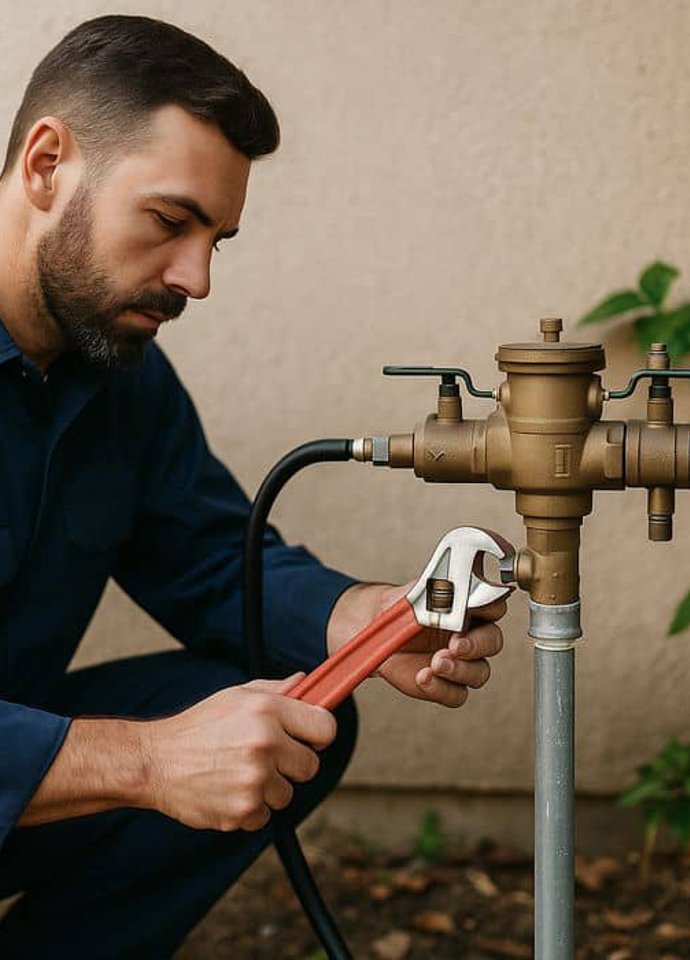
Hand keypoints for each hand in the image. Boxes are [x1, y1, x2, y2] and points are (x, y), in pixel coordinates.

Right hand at [143, 675, 335, 831]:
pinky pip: (265, 815)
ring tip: (239, 772)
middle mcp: (265, 744)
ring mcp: (254, 780)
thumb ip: (276, 690)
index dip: (318, 734)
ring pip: (287, 793)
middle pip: (310, 766)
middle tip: (266, 757)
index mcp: (267, 711)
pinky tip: (228, 789)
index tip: (308, 738)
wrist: (155, 761)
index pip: (325, 728)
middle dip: (292, 763)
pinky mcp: (242, 811)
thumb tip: (306, 683)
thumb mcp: (236, 696)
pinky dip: (250, 808)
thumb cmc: (198, 726)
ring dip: (269, 787)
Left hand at [327, 582, 505, 707]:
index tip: (470, 612)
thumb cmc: (398, 610)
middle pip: (492, 642)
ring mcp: (461, 663)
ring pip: (479, 672)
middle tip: (454, 646)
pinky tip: (423, 677)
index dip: (489, 609)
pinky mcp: (446, 685)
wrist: (374, 631)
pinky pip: (456, 694)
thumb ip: (432, 596)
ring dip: (459, 670)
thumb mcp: (413, 595)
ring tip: (435, 663)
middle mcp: (470, 635)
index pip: (494, 606)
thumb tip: (447, 596)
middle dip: (475, 645)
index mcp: (468, 607)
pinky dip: (441, 688)